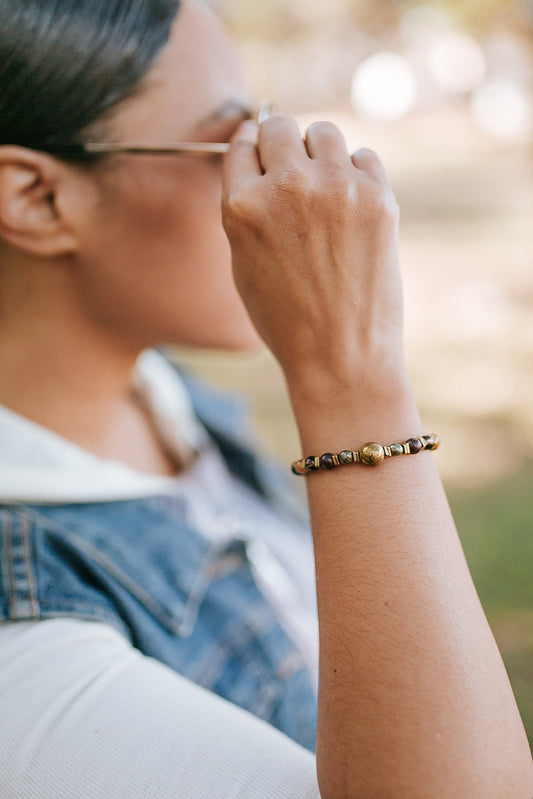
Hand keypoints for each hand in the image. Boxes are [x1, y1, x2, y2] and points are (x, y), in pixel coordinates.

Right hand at [222, 115, 404, 390]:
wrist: (340, 355)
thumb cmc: (286, 318)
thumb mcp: (243, 263)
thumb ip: (245, 208)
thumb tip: (256, 161)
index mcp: (242, 205)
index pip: (242, 143)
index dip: (251, 147)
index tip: (260, 152)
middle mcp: (287, 186)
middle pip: (280, 126)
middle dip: (282, 142)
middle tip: (293, 171)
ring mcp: (335, 188)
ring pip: (324, 132)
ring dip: (320, 152)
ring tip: (325, 188)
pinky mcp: (376, 197)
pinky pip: (364, 158)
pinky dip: (357, 175)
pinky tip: (352, 209)